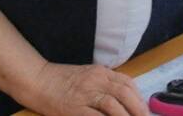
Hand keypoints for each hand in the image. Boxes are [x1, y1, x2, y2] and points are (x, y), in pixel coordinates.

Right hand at [27, 62, 148, 115]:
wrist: (37, 79)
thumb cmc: (61, 80)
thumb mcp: (87, 75)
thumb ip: (104, 84)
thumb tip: (122, 100)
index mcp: (100, 72)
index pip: (127, 82)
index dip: (139, 98)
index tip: (145, 111)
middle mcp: (95, 81)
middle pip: (125, 93)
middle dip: (138, 109)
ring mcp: (85, 94)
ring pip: (114, 105)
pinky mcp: (74, 108)